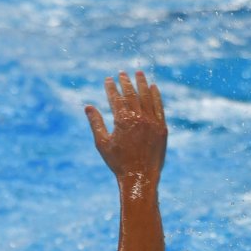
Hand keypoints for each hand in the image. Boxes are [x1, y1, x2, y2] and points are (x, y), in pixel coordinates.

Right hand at [85, 71, 165, 185]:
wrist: (139, 177)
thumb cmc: (118, 162)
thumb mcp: (102, 143)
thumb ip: (96, 123)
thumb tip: (88, 107)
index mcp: (122, 121)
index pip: (116, 98)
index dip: (111, 88)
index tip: (108, 79)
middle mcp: (139, 118)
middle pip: (132, 94)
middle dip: (126, 82)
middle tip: (122, 72)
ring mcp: (152, 122)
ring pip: (147, 97)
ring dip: (142, 84)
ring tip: (139, 73)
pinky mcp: (162, 128)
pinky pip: (159, 107)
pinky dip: (156, 96)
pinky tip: (154, 88)